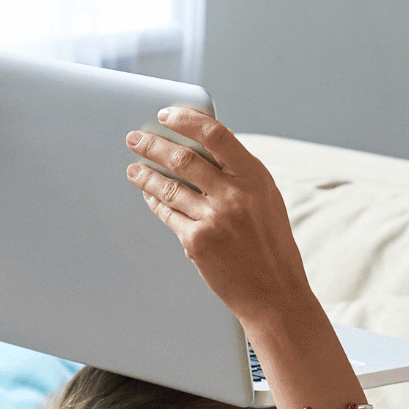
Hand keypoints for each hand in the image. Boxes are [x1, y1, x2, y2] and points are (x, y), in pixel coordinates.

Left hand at [124, 110, 316, 331]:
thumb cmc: (271, 246)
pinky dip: (156, 203)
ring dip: (146, 175)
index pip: (215, 134)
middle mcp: (234, 194)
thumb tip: (205, 149)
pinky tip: (149, 196)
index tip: (166, 115)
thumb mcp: (266, 200)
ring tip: (133, 169)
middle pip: (183, 158)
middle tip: (134, 138)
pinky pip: (168, 215)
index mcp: (255, 177)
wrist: (275, 294)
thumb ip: (239, 175)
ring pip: (169, 187)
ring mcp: (214, 218)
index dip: (187, 120)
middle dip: (153, 145)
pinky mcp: (197, 242)